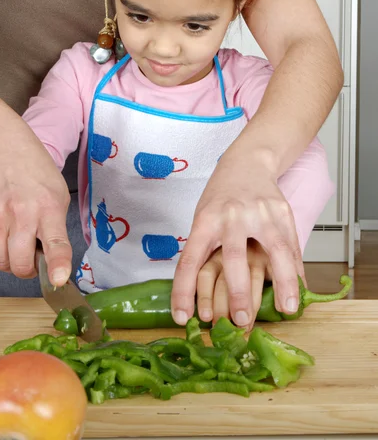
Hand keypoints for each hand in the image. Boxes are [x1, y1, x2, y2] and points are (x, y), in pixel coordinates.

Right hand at [0, 122, 71, 285]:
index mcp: (48, 207)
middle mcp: (21, 214)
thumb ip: (56, 229)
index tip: (57, 280)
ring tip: (19, 245)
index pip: (55, 243)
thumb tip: (52, 262)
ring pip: (1, 262)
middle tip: (35, 258)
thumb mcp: (59, 195)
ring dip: (12, 263)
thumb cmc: (36, 171)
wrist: (3, 148)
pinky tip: (6, 233)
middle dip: (29, 270)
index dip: (57, 266)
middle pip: (20, 264)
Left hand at [171, 150, 304, 328]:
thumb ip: (204, 249)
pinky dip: (296, 270)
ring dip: (282, 283)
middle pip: (234, 258)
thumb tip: (197, 297)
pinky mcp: (282, 212)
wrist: (247, 162)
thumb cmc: (220, 196)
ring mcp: (260, 213)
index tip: (181, 317)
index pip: (190, 260)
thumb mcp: (203, 217)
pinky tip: (300, 290)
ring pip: (274, 251)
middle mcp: (231, 216)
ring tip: (288, 309)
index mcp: (205, 220)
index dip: (183, 291)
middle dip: (237, 292)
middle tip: (241, 319)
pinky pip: (292, 245)